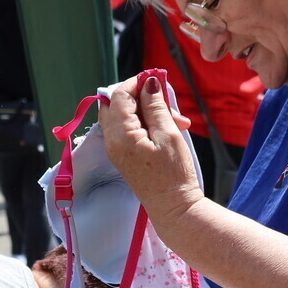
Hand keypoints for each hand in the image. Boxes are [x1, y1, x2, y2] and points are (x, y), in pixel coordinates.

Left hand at [98, 73, 204, 229]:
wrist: (174, 208)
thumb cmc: (174, 174)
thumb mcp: (168, 135)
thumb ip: (155, 106)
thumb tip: (148, 83)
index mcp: (120, 135)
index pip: (119, 96)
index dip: (136, 83)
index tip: (156, 79)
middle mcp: (111, 141)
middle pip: (117, 104)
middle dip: (141, 97)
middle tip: (165, 100)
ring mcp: (115, 150)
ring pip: (124, 117)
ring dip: (147, 111)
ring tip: (176, 120)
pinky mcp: (123, 156)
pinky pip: (127, 130)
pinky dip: (145, 124)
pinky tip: (167, 128)